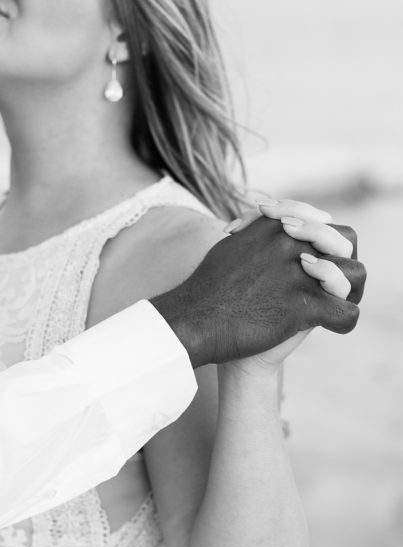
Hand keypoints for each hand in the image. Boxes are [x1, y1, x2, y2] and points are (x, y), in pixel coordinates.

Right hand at [151, 200, 365, 367]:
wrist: (193, 320)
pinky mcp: (301, 306)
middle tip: (329, 280)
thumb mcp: (233, 245)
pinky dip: (342, 321)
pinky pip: (345, 313)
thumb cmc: (207, 287)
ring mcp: (298, 274)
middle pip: (345, 240)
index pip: (321, 220)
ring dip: (348, 288)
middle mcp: (290, 243)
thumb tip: (268, 226)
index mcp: (274, 227)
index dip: (326, 236)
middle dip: (343, 259)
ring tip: (331, 301)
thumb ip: (257, 233)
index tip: (321, 251)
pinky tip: (328, 326)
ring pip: (353, 274)